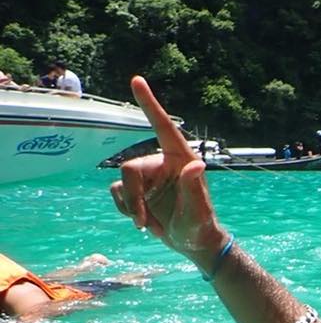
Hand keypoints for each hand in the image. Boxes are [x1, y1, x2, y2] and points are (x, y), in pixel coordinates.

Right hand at [109, 76, 226, 264]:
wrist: (192, 243)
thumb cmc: (200, 226)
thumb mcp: (199, 211)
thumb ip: (194, 188)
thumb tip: (196, 164)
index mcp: (181, 159)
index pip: (164, 127)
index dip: (149, 104)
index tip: (137, 80)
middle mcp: (162, 163)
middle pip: (129, 167)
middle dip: (132, 196)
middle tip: (141, 219)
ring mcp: (148, 177)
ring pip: (121, 183)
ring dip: (129, 206)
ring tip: (145, 223)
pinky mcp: (137, 190)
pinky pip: (117, 193)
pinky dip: (124, 209)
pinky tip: (141, 220)